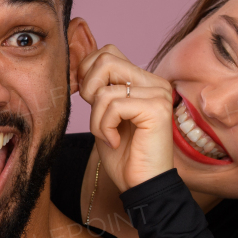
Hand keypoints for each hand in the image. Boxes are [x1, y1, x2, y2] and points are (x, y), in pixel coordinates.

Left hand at [77, 44, 174, 191]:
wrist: (141, 185)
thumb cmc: (122, 155)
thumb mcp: (102, 115)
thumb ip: (97, 89)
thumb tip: (78, 66)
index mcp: (142, 81)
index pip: (107, 52)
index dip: (87, 73)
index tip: (87, 101)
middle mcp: (154, 82)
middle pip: (106, 60)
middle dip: (89, 89)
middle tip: (97, 117)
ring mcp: (158, 93)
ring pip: (105, 88)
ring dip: (96, 118)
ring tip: (108, 135)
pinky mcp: (157, 109)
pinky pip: (114, 106)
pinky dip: (104, 127)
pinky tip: (115, 142)